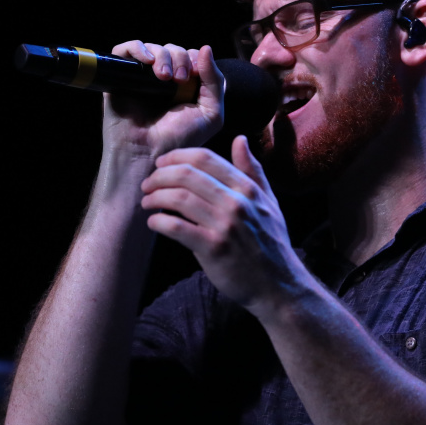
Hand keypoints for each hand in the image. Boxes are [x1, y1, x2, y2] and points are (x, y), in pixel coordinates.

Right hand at [103, 42, 223, 161]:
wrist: (147, 153)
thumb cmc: (180, 138)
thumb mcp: (211, 113)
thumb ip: (215, 82)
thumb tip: (206, 48)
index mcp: (185, 86)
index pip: (191, 56)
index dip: (195, 59)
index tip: (194, 75)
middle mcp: (163, 80)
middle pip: (174, 49)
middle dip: (180, 58)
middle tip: (179, 79)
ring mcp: (141, 77)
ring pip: (153, 47)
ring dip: (162, 56)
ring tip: (163, 77)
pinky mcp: (121, 77)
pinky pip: (125, 49)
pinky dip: (137, 48)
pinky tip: (146, 61)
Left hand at [139, 136, 316, 313]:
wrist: (278, 284)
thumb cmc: (270, 242)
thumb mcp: (268, 201)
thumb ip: (253, 170)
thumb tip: (240, 139)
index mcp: (247, 188)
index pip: (205, 158)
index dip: (177, 156)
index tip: (162, 164)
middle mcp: (236, 202)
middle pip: (187, 174)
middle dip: (160, 176)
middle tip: (148, 184)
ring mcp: (225, 225)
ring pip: (179, 198)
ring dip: (156, 197)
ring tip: (147, 202)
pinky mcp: (214, 249)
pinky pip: (178, 228)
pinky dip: (159, 222)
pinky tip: (154, 222)